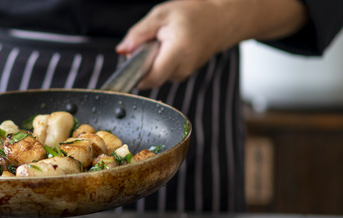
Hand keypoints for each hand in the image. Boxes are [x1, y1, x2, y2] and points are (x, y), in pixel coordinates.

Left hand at [116, 0, 307, 88]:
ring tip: (161, 43)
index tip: (128, 65)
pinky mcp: (184, 74)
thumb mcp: (161, 14)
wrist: (221, 21)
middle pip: (151, 77)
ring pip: (157, 75)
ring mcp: (185, 73)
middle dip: (142, 65)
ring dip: (152, 62)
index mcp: (177, 51)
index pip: (152, 77)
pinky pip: (165, 73)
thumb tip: (121, 51)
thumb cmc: (193, 14)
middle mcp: (183, 67)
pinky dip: (160, 63)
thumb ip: (139, 33)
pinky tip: (167, 49)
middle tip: (147, 44)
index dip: (136, 76)